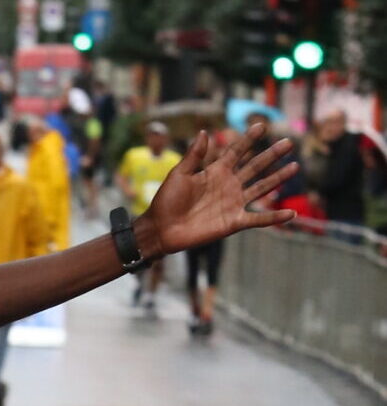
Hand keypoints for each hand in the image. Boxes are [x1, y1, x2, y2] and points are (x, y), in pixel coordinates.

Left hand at [140, 126, 296, 257]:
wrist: (160, 230)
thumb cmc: (166, 201)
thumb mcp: (179, 175)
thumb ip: (194, 155)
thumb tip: (203, 132)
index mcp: (216, 171)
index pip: (237, 151)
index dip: (248, 139)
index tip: (262, 125)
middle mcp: (228, 185)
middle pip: (255, 166)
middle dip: (271, 155)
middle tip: (288, 143)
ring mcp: (233, 203)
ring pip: (261, 188)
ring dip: (278, 179)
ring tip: (295, 167)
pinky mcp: (233, 222)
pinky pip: (258, 219)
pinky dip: (274, 218)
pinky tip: (291, 214)